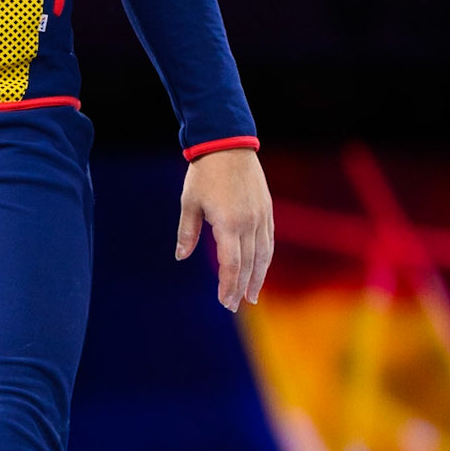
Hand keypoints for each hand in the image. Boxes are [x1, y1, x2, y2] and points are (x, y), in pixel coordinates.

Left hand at [175, 148, 273, 311]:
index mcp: (228, 223)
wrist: (228, 145)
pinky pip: (268, 241)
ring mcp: (261, 216)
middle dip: (241, 287)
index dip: (228, 285)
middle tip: (233, 305)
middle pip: (249, 264)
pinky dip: (265, 258)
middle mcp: (249, 223)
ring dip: (258, 277)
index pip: (231, 264)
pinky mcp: (267, 210)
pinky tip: (260, 269)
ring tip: (252, 296)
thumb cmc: (204, 173)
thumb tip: (180, 257)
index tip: (223, 301)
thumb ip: (187, 232)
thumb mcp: (189, 202)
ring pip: (263, 255)